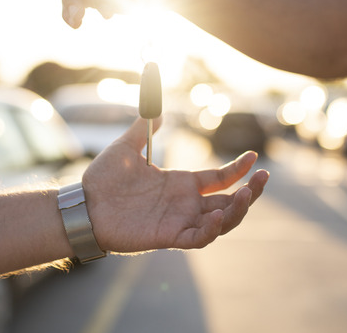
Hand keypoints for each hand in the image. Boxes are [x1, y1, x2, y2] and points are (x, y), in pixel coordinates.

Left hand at [82, 117, 267, 252]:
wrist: (82, 205)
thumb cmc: (102, 180)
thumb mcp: (126, 146)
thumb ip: (144, 127)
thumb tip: (157, 108)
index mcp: (180, 184)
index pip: (219, 179)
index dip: (239, 169)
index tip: (254, 156)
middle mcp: (184, 204)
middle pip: (229, 202)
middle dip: (251, 192)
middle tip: (264, 178)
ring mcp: (178, 221)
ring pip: (221, 222)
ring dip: (238, 211)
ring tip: (247, 194)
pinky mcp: (168, 237)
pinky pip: (198, 237)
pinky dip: (211, 229)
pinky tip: (217, 213)